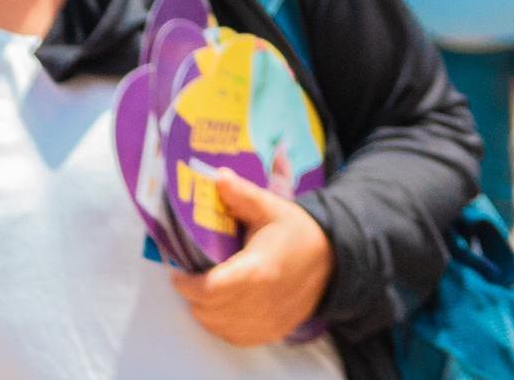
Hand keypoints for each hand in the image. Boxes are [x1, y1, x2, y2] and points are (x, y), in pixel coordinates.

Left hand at [168, 171, 332, 346]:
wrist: (334, 261)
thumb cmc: (298, 232)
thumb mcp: (271, 208)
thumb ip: (242, 195)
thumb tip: (217, 176)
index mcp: (258, 270)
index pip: (209, 289)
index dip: (186, 284)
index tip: (178, 273)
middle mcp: (261, 301)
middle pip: (208, 309)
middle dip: (192, 294)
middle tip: (191, 277)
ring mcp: (267, 321)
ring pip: (217, 326)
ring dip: (205, 310)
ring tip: (206, 290)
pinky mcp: (271, 332)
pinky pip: (233, 337)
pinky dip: (221, 325)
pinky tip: (223, 307)